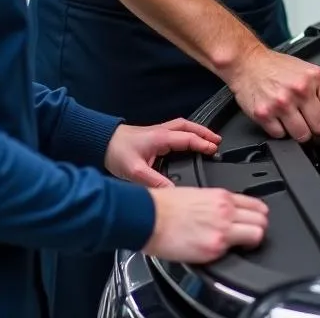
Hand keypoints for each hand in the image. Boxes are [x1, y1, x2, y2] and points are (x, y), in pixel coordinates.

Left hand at [105, 118, 220, 188]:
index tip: (214, 149)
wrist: (102, 142)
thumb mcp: (136, 171)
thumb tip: (172, 192)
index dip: (203, 143)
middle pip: (189, 127)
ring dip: (197, 130)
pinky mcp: (154, 134)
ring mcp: (158, 131)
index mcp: (161, 137)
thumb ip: (155, 182)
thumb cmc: (118, 153)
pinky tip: (189, 140)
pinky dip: (187, 132)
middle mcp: (162, 131)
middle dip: (205, 133)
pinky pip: (177, 130)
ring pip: (183, 126)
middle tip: (217, 140)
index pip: (188, 138)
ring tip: (208, 138)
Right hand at [144, 186, 268, 261]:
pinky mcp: (214, 247)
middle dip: (259, 229)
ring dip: (252, 241)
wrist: (150, 216)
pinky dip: (235, 253)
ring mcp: (223, 229)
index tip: (254, 223)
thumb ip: (217, 204)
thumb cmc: (166, 206)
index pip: (257, 205)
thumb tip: (226, 212)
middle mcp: (226, 210)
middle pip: (262, 219)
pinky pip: (237, 251)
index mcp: (222, 197)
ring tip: (241, 246)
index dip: (258, 216)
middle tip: (250, 236)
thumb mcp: (199, 195)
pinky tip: (224, 253)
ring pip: (258, 233)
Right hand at [228, 45, 319, 142]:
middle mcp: (300, 90)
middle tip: (310, 124)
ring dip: (299, 133)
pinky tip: (278, 119)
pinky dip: (280, 131)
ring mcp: (282, 104)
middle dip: (317, 129)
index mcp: (314, 77)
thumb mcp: (306, 69)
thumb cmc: (276, 66)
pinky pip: (281, 136)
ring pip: (303, 136)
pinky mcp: (265, 114)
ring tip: (294, 122)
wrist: (247, 62)